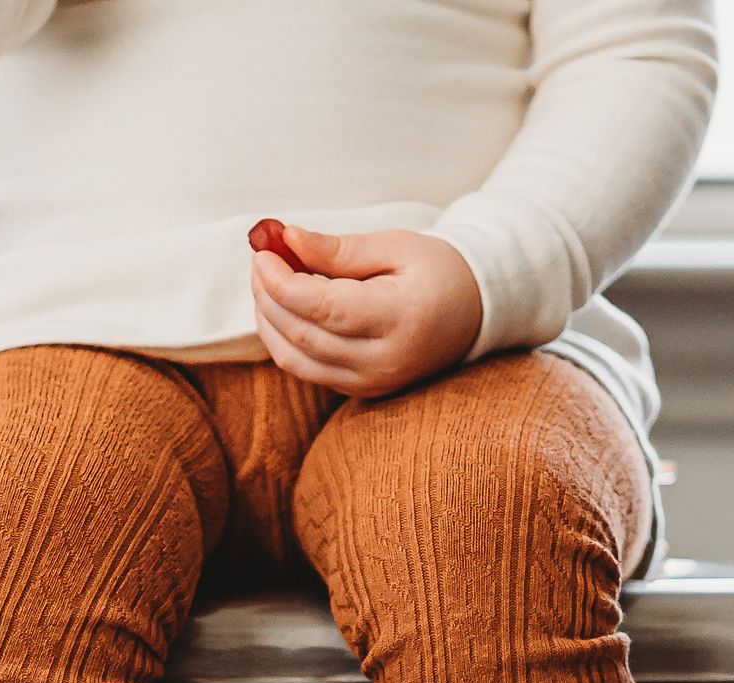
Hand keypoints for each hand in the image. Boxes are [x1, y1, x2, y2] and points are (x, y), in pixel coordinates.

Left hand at [247, 221, 481, 399]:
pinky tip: (281, 309)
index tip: (262, 251)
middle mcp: (383, 360)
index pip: (323, 307)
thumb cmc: (437, 271)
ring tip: (266, 282)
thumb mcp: (395, 246)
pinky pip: (307, 371)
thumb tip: (286, 239)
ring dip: (269, 321)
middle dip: (269, 296)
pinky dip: (284, 340)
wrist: (472, 315)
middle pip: (303, 335)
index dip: (282, 281)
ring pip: (296, 360)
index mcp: (399, 318)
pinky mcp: (361, 391)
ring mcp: (371, 382)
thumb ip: (338, 249)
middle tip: (260, 260)